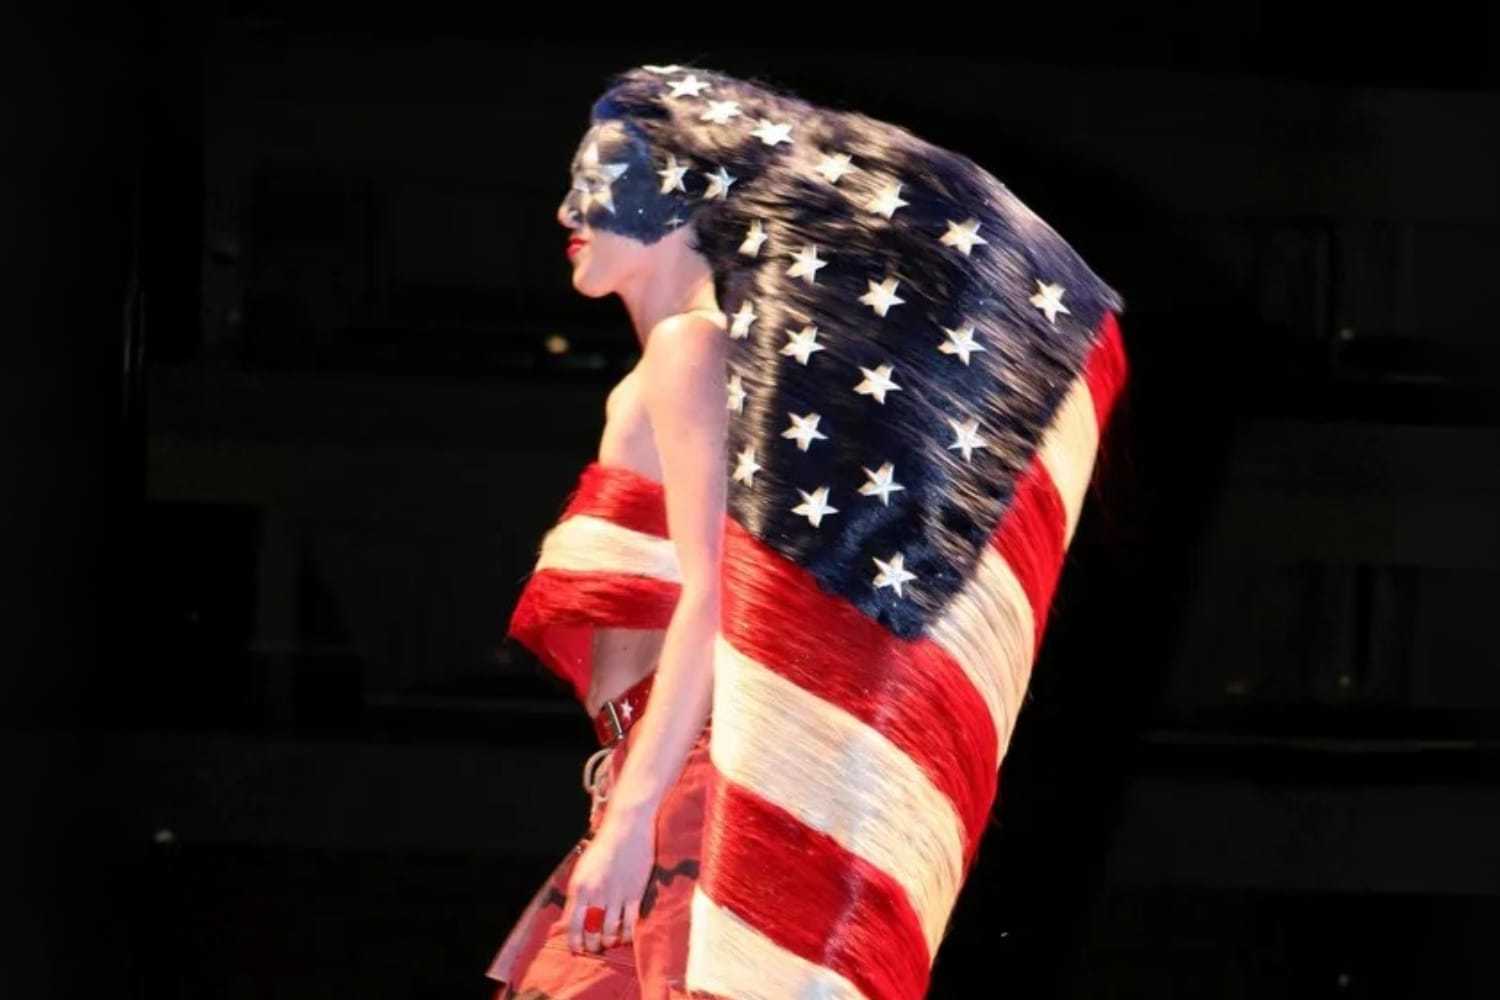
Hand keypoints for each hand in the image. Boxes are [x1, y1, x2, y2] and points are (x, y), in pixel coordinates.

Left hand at [563, 806, 655, 953]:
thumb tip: (569, 918)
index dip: (574, 941)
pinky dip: (627, 935)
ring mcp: (616, 894)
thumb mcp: (582, 869)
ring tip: (609, 942)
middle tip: (595, 947)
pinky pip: (630, 923)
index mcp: (580, 887)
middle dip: (592, 944)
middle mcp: (596, 893)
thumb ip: (577, 893)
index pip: (572, 924)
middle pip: (590, 931)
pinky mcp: (635, 893)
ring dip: (608, 941)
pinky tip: (625, 937)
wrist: (627, 827)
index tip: (577, 949)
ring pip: (610, 931)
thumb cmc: (603, 846)